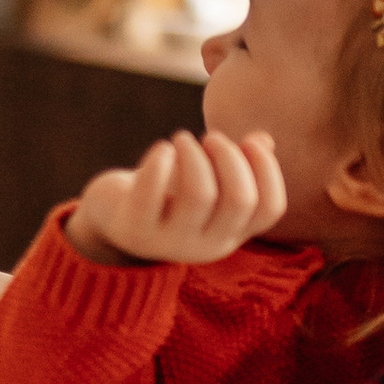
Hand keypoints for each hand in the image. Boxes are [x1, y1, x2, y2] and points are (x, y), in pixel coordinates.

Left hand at [68, 130, 285, 266]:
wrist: (113, 216)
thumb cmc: (168, 192)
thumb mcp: (208, 180)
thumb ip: (238, 164)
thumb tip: (263, 141)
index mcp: (231, 234)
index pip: (270, 209)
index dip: (267, 169)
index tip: (248, 141)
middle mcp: (206, 245)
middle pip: (240, 200)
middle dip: (229, 156)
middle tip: (209, 137)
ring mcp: (169, 242)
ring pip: (200, 195)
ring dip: (194, 154)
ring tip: (181, 139)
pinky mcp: (134, 229)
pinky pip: (151, 192)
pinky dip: (160, 160)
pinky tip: (161, 149)